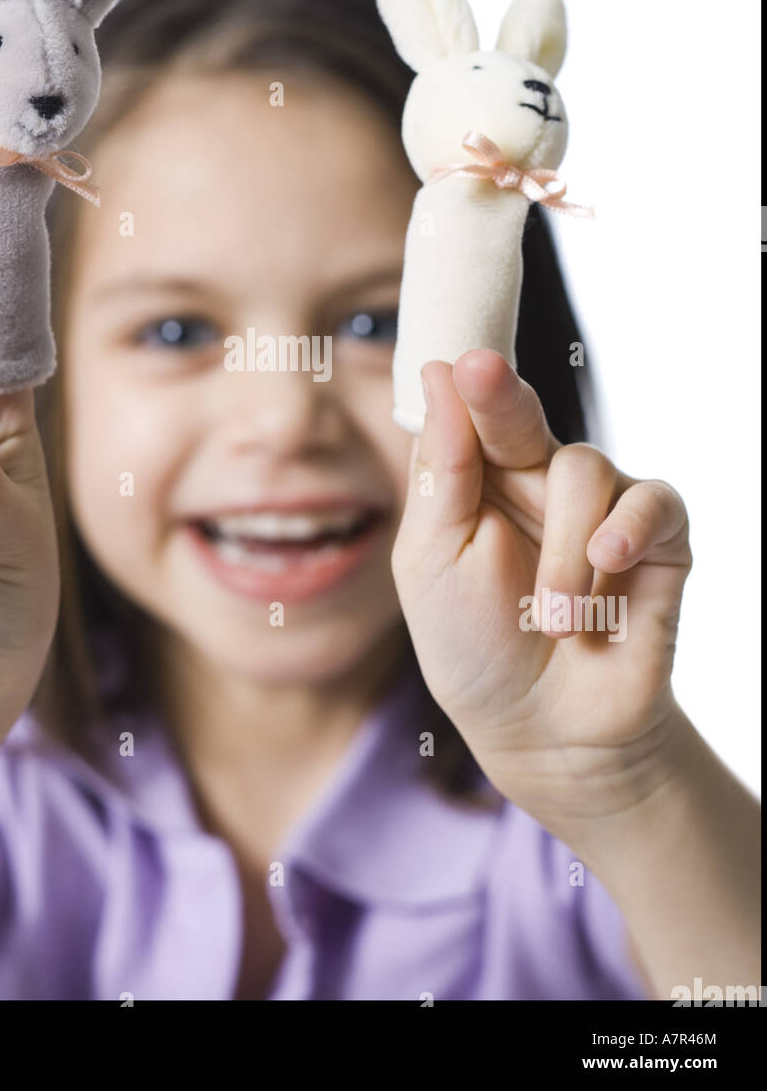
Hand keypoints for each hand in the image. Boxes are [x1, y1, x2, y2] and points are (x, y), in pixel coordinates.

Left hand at [391, 350, 692, 827]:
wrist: (545, 731)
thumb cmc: (475, 647)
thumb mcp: (433, 562)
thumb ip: (443, 472)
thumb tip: (436, 376)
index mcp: (477, 482)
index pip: (468, 416)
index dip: (464, 384)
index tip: (453, 359)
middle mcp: (537, 482)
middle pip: (522, 414)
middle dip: (501, 397)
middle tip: (480, 371)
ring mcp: (598, 508)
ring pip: (583, 471)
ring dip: (563, 552)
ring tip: (553, 620)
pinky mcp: (657, 539)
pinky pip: (651, 503)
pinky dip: (626, 533)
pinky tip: (606, 567)